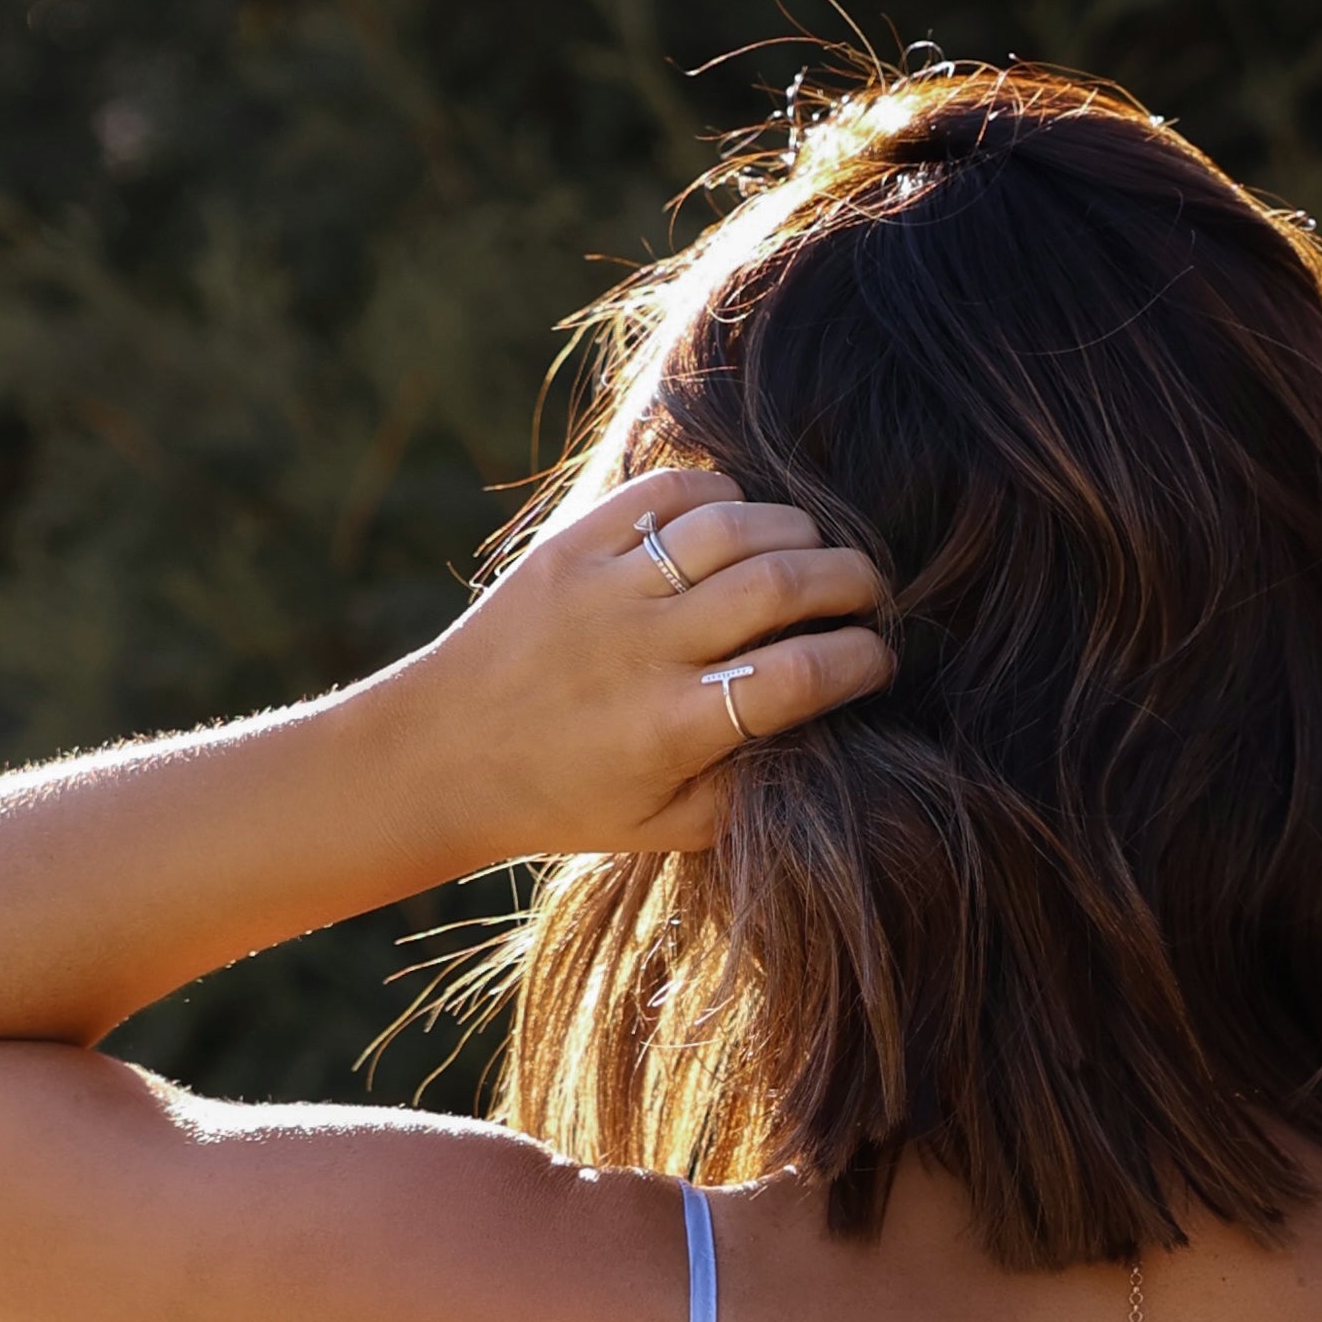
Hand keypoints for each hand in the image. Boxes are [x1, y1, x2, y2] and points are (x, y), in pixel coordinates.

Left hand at [400, 468, 894, 871]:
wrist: (440, 755)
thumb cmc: (563, 799)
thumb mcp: (662, 827)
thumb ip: (747, 789)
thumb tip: (825, 732)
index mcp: (670, 729)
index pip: (801, 676)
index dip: (862, 659)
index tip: (881, 658)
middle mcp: (642, 651)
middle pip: (781, 585)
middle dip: (851, 579)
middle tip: (872, 592)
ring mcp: (604, 588)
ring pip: (732, 526)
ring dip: (797, 530)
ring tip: (816, 553)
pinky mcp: (570, 544)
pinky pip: (667, 495)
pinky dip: (721, 494)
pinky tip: (740, 520)